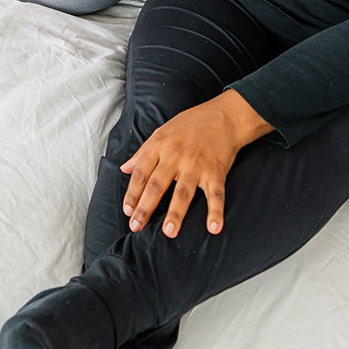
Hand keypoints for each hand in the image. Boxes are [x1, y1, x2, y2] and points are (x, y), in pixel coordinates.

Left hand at [120, 90, 270, 237]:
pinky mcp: (216, 172)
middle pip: (157, 185)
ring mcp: (197, 165)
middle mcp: (176, 157)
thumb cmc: (191, 124)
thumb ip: (143, 152)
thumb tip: (124, 169)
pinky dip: (215, 211)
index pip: (141, 173)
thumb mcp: (161, 132)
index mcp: (160, 147)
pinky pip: (216, 194)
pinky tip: (213, 227)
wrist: (224, 117)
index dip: (132, 193)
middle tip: (136, 226)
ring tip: (168, 232)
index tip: (127, 211)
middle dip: (145, 207)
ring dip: (176, 213)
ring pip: (183, 192)